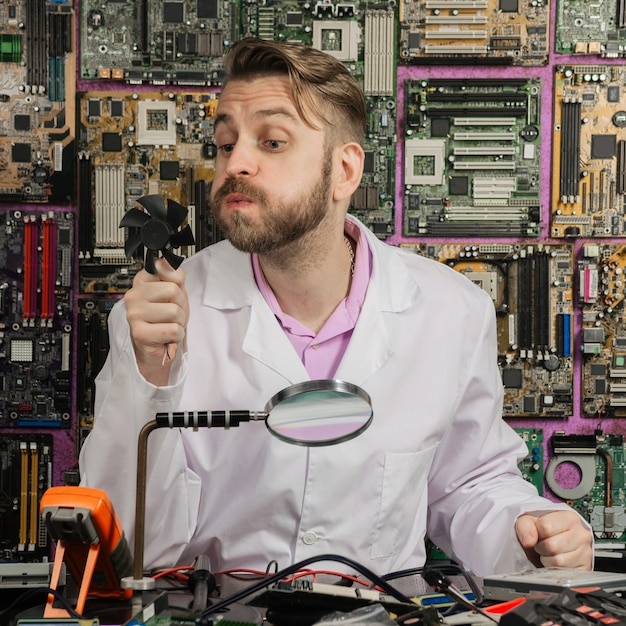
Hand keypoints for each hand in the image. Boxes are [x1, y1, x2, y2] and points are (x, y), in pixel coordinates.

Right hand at [124, 257, 188, 383]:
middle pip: (173, 290)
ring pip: (174, 312)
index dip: (177, 280)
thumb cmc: (165, 318)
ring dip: (179, 322)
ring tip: (169, 324)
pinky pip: (173, 330)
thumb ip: (174, 276)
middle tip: (173, 314)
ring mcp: (134, 314)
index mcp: (141, 281)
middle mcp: (134, 295)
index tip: (172, 291)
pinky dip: (177, 335)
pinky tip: (167, 336)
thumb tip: (172, 262)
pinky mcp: (140, 333)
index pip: (163, 266)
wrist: (158, 345)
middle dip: (181, 305)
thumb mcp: (174, 293)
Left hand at [515, 510, 592, 569]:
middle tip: (543, 544)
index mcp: (569, 518)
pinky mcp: (585, 569)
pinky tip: (556, 562)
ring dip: (548, 560)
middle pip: (552, 546)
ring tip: (550, 553)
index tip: (539, 533)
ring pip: (559, 561)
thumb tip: (528, 541)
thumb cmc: (541, 531)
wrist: (551, 544)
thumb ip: (525, 526)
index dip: (537, 532)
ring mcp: (586, 553)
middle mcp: (581, 534)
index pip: (546, 526)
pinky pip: (565, 574)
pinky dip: (556, 570)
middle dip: (542, 547)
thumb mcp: (528, 521)